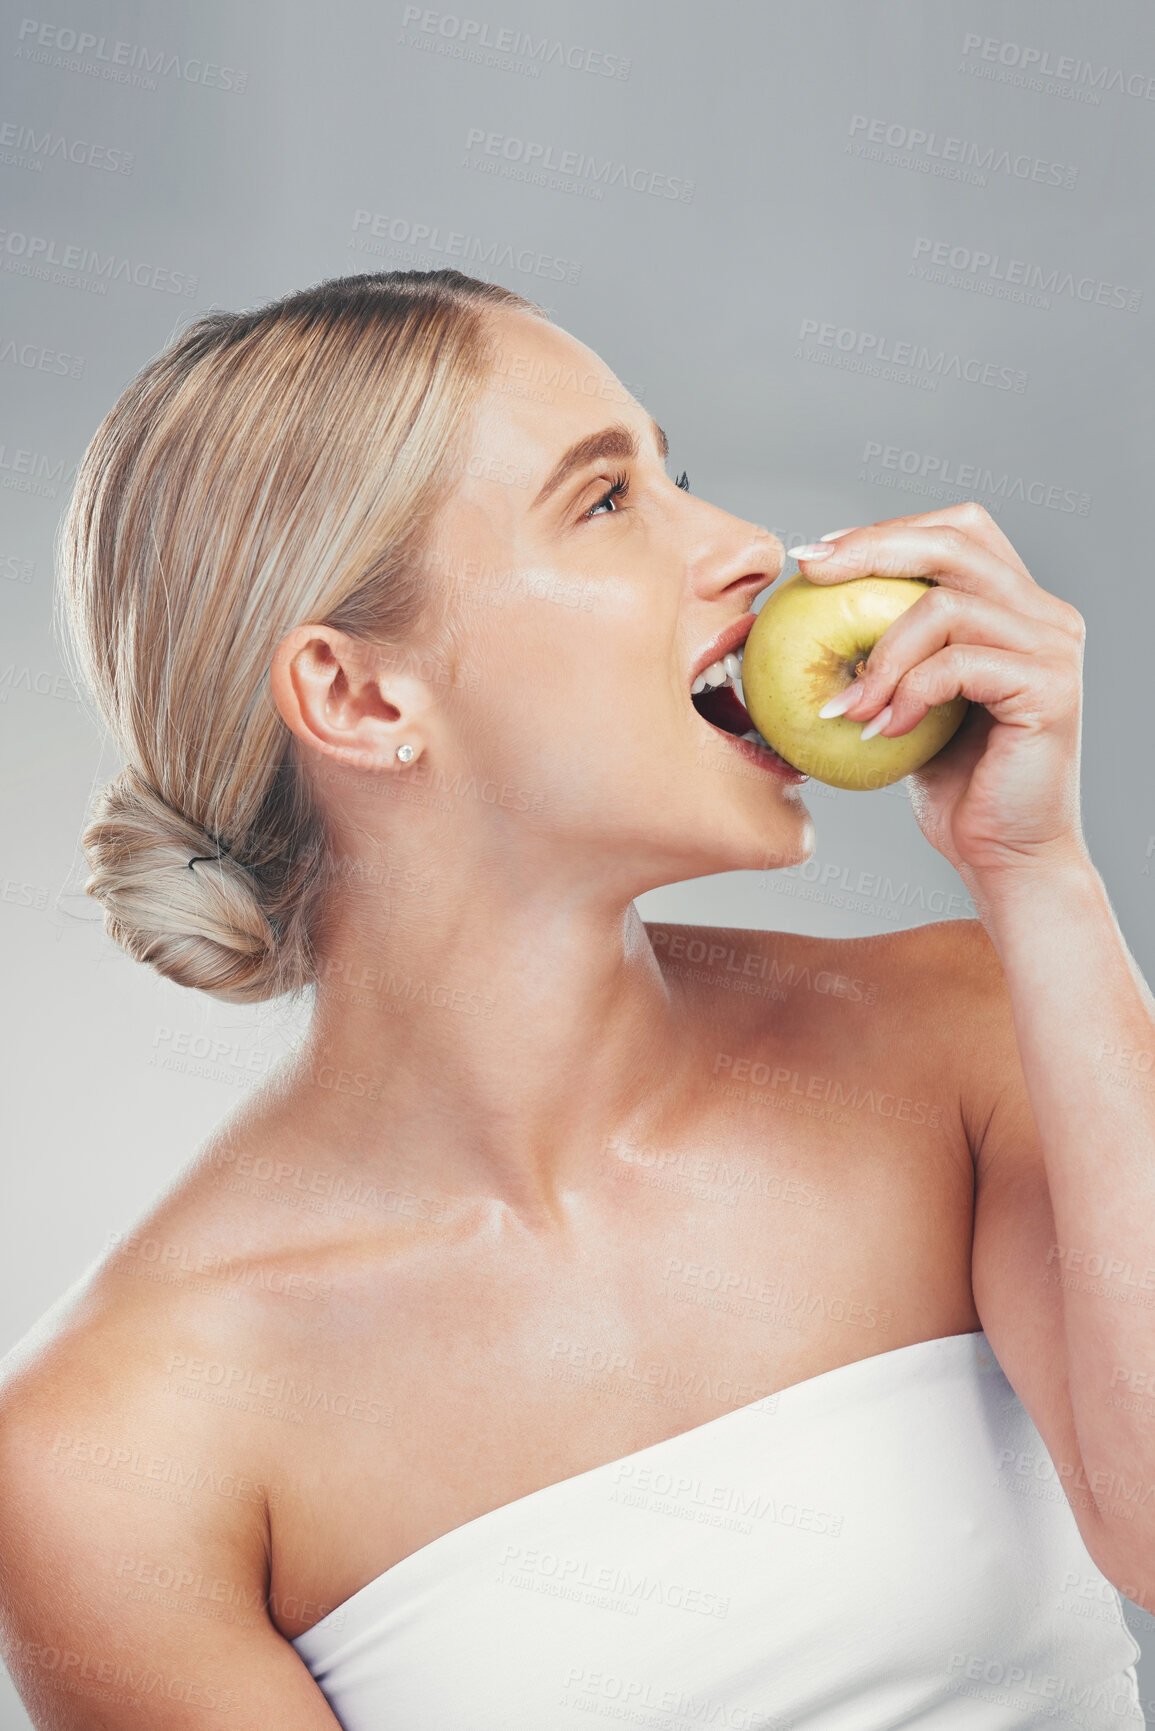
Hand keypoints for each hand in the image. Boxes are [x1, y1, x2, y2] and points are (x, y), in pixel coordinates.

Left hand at [791, 502, 1089, 881]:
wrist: (1004, 855)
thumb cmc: (954, 783)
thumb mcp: (907, 700)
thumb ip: (885, 649)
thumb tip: (806, 606)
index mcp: (1016, 607)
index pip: (955, 532)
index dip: (884, 530)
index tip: (815, 558)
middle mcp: (1045, 616)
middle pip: (955, 541)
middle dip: (872, 550)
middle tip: (811, 577)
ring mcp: (1053, 649)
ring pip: (946, 606)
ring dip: (881, 654)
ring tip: (849, 706)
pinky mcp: (1049, 688)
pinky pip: (958, 663)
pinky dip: (908, 692)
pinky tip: (886, 729)